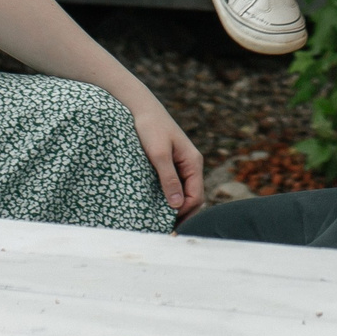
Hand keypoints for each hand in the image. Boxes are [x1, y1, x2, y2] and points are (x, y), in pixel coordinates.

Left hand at [123, 91, 204, 217]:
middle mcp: (191, 165)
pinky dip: (168, 197)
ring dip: (174, 206)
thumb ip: (169, 178)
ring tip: (159, 220)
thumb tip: (177, 205)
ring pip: (183, 193)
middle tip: (163, 228)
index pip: (196, 196)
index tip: (166, 222)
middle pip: (192, 197)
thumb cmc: (150, 127)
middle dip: (181, 213)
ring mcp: (181, 165)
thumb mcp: (158, 154)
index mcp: (193, 162)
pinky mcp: (170, 164)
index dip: (184, 212)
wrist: (140, 107)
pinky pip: (174, 185)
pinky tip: (156, 204)